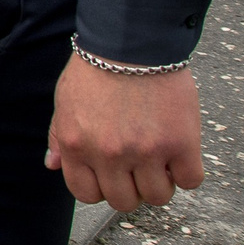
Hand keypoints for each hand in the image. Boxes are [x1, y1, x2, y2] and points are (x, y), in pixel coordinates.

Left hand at [47, 55, 205, 212]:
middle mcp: (109, 154)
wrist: (132, 42)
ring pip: (158, 196)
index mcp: (77, 145)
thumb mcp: (65, 100)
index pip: (86, 194)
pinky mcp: (181, 144)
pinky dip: (187, 172)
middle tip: (138, 167)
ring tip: (160, 159)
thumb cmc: (96, 69)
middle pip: (124, 202)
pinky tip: (179, 153)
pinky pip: (190, 181)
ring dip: (161, 182)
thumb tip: (53, 164)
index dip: (100, 188)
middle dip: (131, 188)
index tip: (112, 176)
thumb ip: (59, 136)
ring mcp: (146, 152)